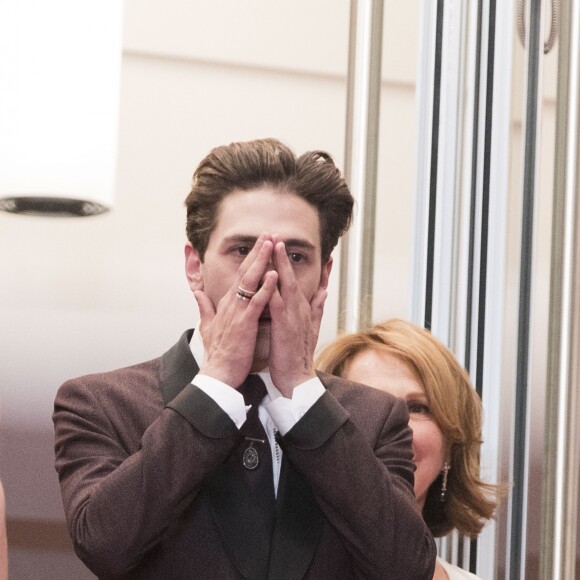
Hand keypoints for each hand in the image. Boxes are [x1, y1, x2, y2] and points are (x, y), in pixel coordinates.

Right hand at [195, 234, 277, 386]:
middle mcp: (231, 303)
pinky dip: (264, 288)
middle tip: (269, 233)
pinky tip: (273, 275)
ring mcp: (237, 311)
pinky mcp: (244, 323)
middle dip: (258, 251)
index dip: (251, 258)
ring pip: (250, 281)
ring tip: (271, 244)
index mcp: (227, 303)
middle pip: (245, 271)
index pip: (240, 275)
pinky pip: (256, 302)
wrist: (217, 374)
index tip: (261, 243)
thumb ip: (204, 307)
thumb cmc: (218, 352)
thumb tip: (197, 292)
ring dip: (261, 261)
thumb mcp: (207, 326)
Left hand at [268, 240, 326, 396]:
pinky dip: (275, 288)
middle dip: (285, 255)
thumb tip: (324, 290)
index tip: (298, 244)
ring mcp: (293, 316)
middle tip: (279, 235)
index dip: (300, 262)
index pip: (305, 281)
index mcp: (303, 309)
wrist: (297, 379)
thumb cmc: (299, 355)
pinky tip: (271, 275)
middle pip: (292, 276)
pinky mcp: (284, 326)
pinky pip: (278, 303)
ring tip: (275, 245)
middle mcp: (300, 309)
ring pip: (286, 285)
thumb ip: (317, 307)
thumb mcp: (312, 328)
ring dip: (280, 264)